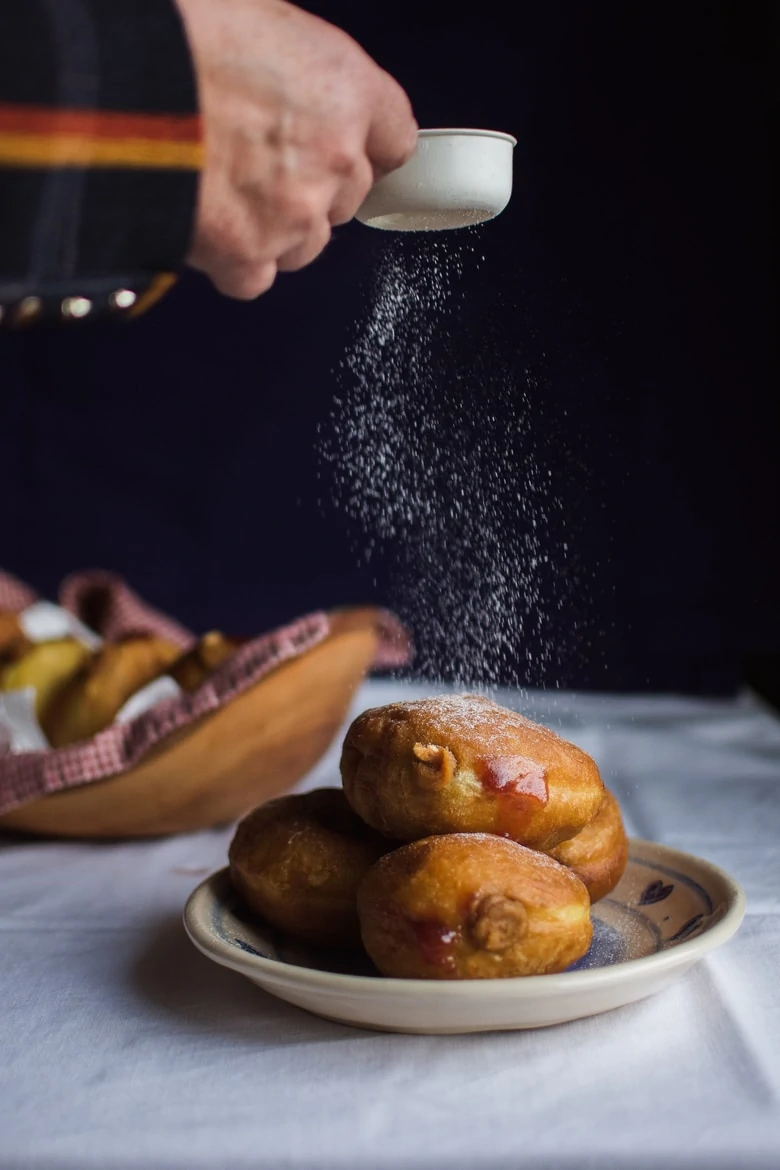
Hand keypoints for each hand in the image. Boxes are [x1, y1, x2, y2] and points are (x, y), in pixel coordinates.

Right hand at [175, 0, 417, 298]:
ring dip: (274, 228)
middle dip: (310, 185)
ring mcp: (295, 214)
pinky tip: (202, 226)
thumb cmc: (170, 36)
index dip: (364, 143)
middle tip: (258, 161)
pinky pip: (255, 276)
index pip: (393, 136)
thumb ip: (284, 58)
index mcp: (343, 85)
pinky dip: (232, 261)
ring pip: (306, 243)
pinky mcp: (249, 255)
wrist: (104, 88)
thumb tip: (273, 70)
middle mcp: (333, 156)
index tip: (350, 148)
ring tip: (222, 190)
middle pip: (347, 196)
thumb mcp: (247, 10)